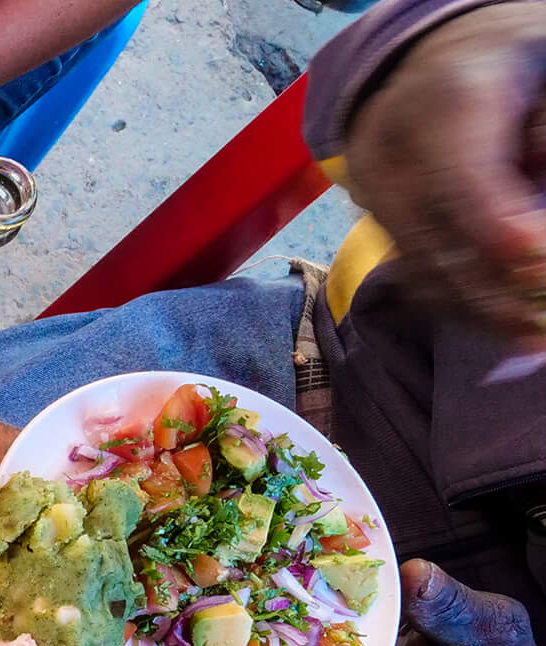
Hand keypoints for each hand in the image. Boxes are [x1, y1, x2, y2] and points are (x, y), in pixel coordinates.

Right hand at [344, 5, 545, 347]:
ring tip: (529, 337)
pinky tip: (496, 321)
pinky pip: (410, 272)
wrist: (438, 56)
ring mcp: (370, 187)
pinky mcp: (369, 216)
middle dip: (495, 290)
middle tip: (544, 327)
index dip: (497, 229)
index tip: (538, 262)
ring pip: (417, 267)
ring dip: (477, 311)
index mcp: (446, 99)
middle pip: (433, 238)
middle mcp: (391, 148)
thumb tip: (536, 241)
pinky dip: (455, 303)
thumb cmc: (515, 65)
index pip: (459, 180)